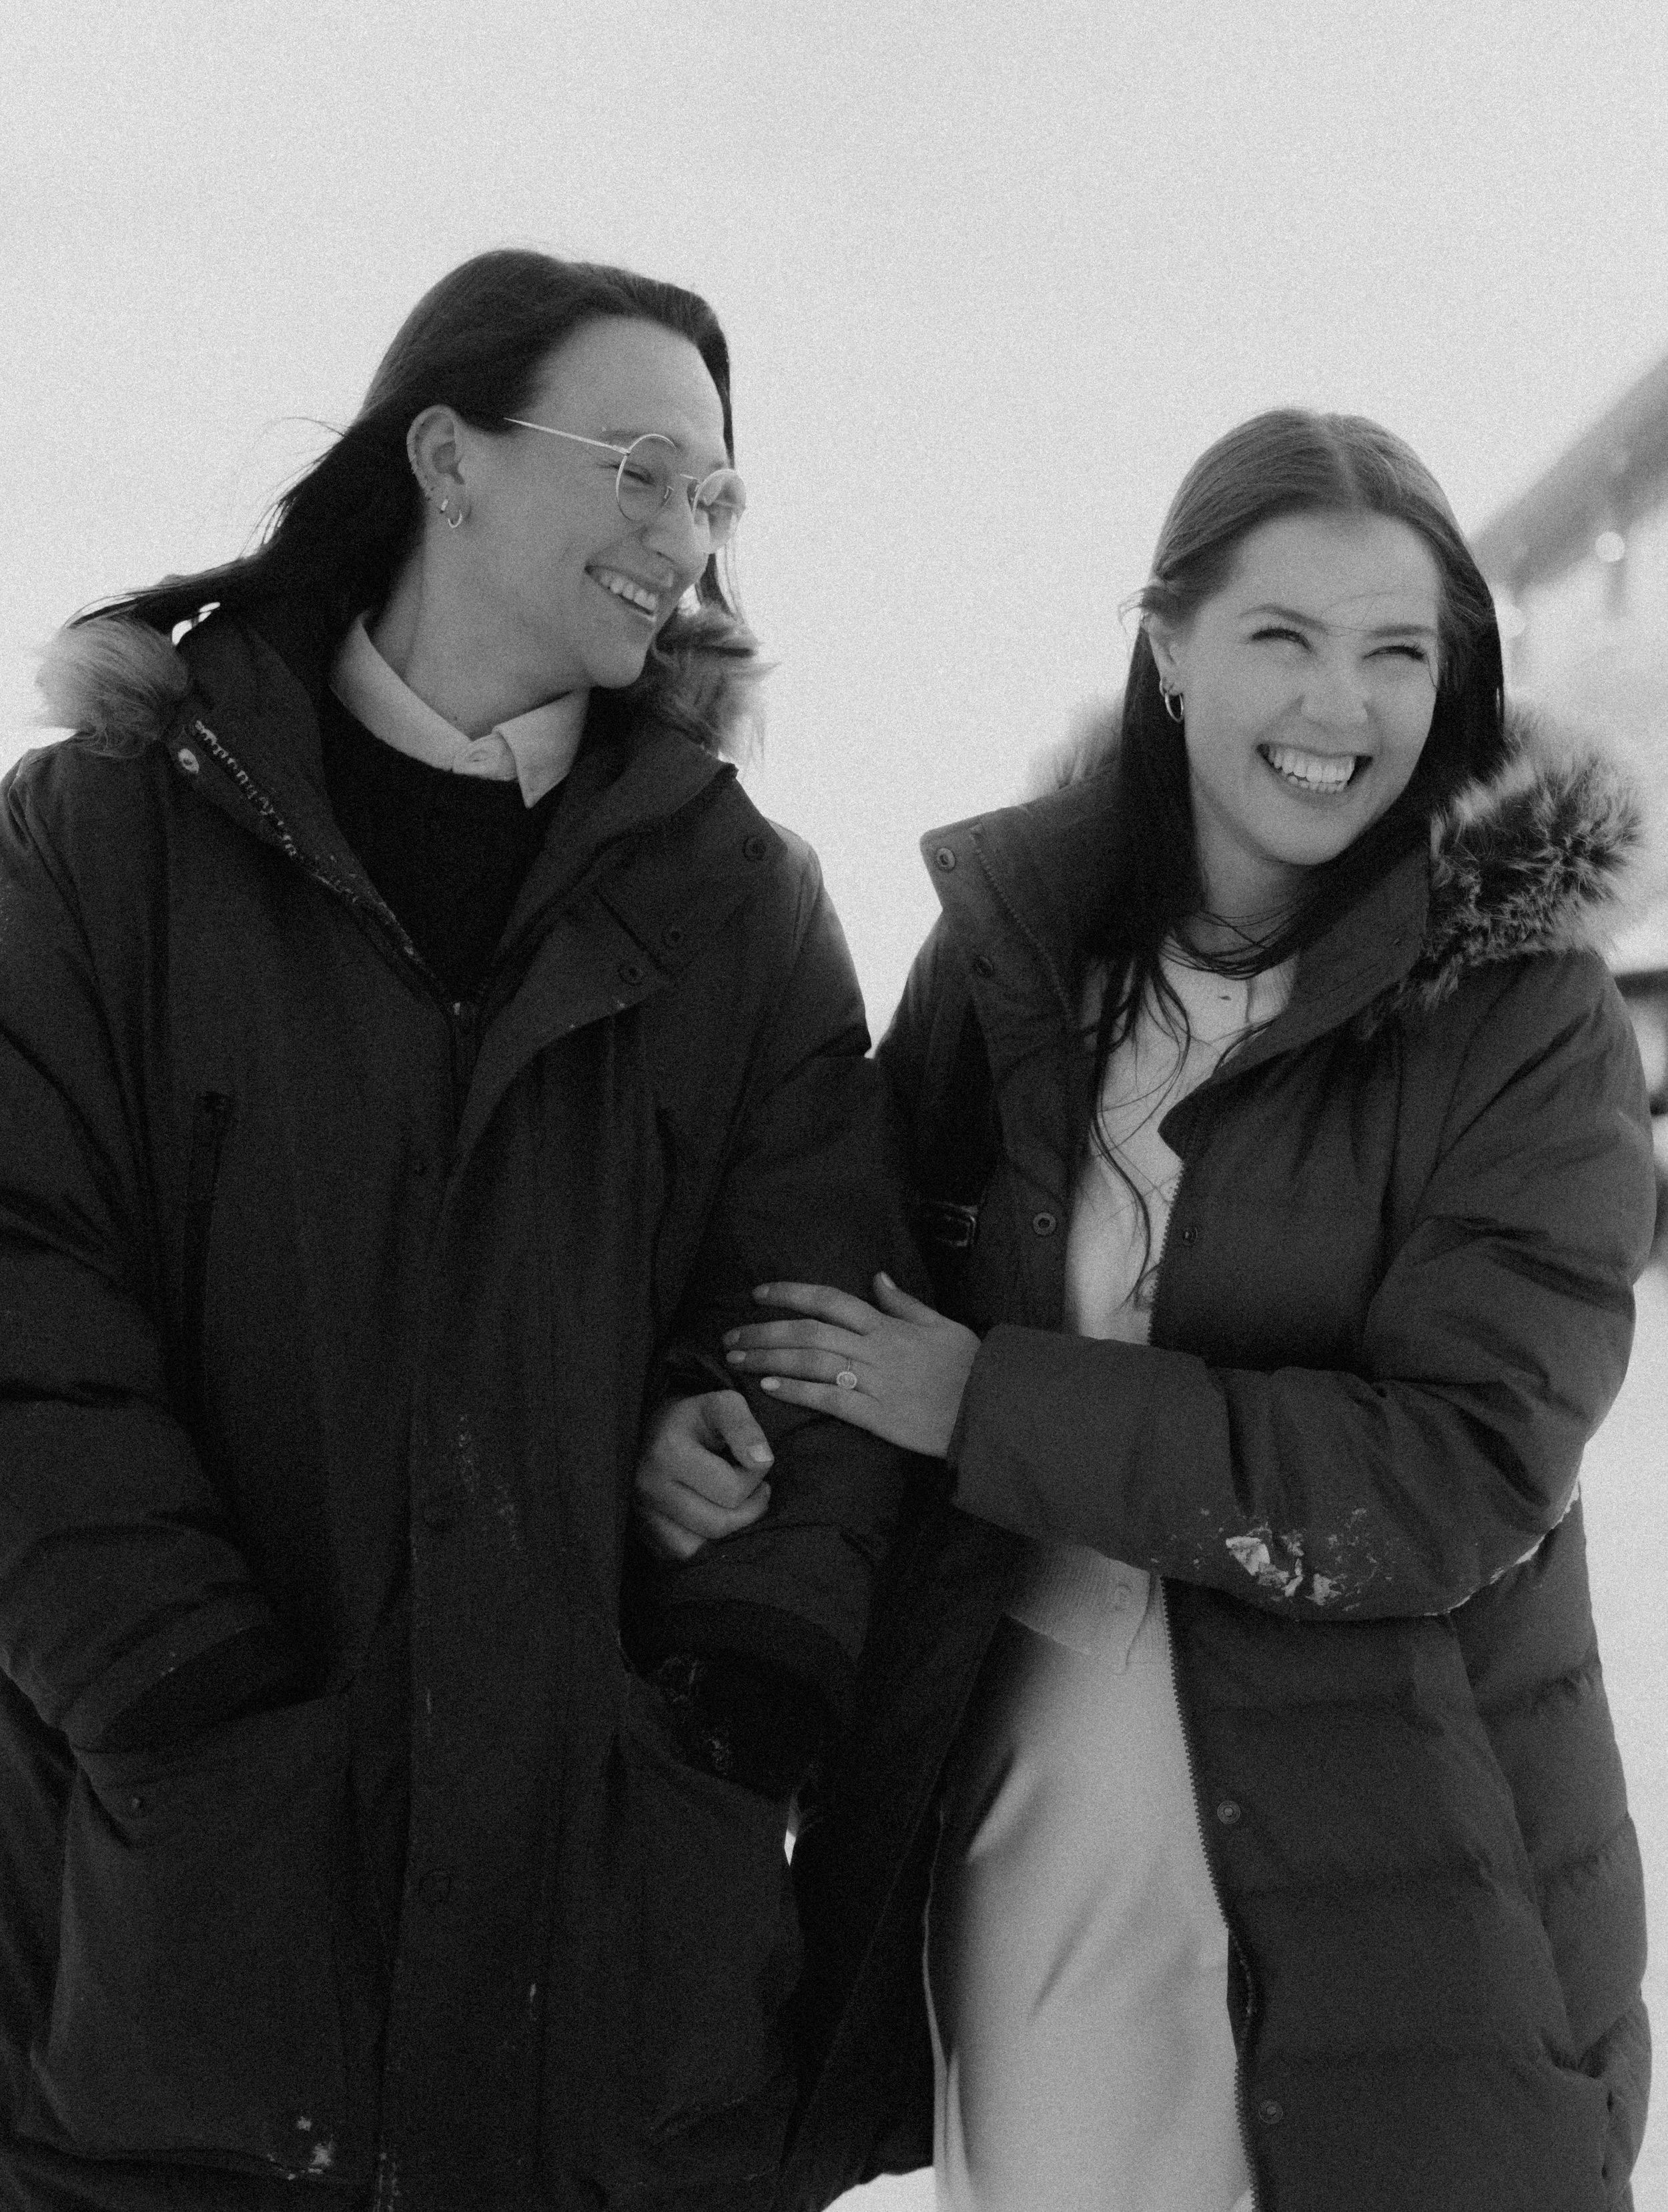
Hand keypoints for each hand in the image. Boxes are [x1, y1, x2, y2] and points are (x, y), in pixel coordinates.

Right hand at [633, 1391, 774, 1561]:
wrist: (651, 1429)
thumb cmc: (695, 1417)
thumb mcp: (723, 1405)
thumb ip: (745, 1427)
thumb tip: (762, 1461)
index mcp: (668, 1452)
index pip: (731, 1490)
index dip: (755, 1477)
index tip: (753, 1461)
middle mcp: (649, 1487)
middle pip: (718, 1523)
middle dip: (748, 1507)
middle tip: (753, 1487)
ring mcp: (641, 1513)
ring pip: (700, 1547)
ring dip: (728, 1528)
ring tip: (733, 1502)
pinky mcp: (642, 1531)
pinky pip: (682, 1554)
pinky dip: (705, 1542)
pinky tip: (713, 1516)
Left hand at [724, 1272, 978, 1458]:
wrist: (994, 1410)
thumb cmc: (971, 1366)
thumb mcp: (942, 1324)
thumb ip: (905, 1303)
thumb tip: (876, 1277)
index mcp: (888, 1324)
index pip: (830, 1299)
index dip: (791, 1293)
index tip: (759, 1294)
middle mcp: (877, 1348)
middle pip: (809, 1331)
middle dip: (765, 1331)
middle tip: (731, 1336)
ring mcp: (876, 1382)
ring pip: (812, 1362)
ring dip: (770, 1359)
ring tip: (738, 1360)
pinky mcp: (878, 1417)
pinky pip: (830, 1400)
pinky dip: (798, 1392)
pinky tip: (770, 1389)